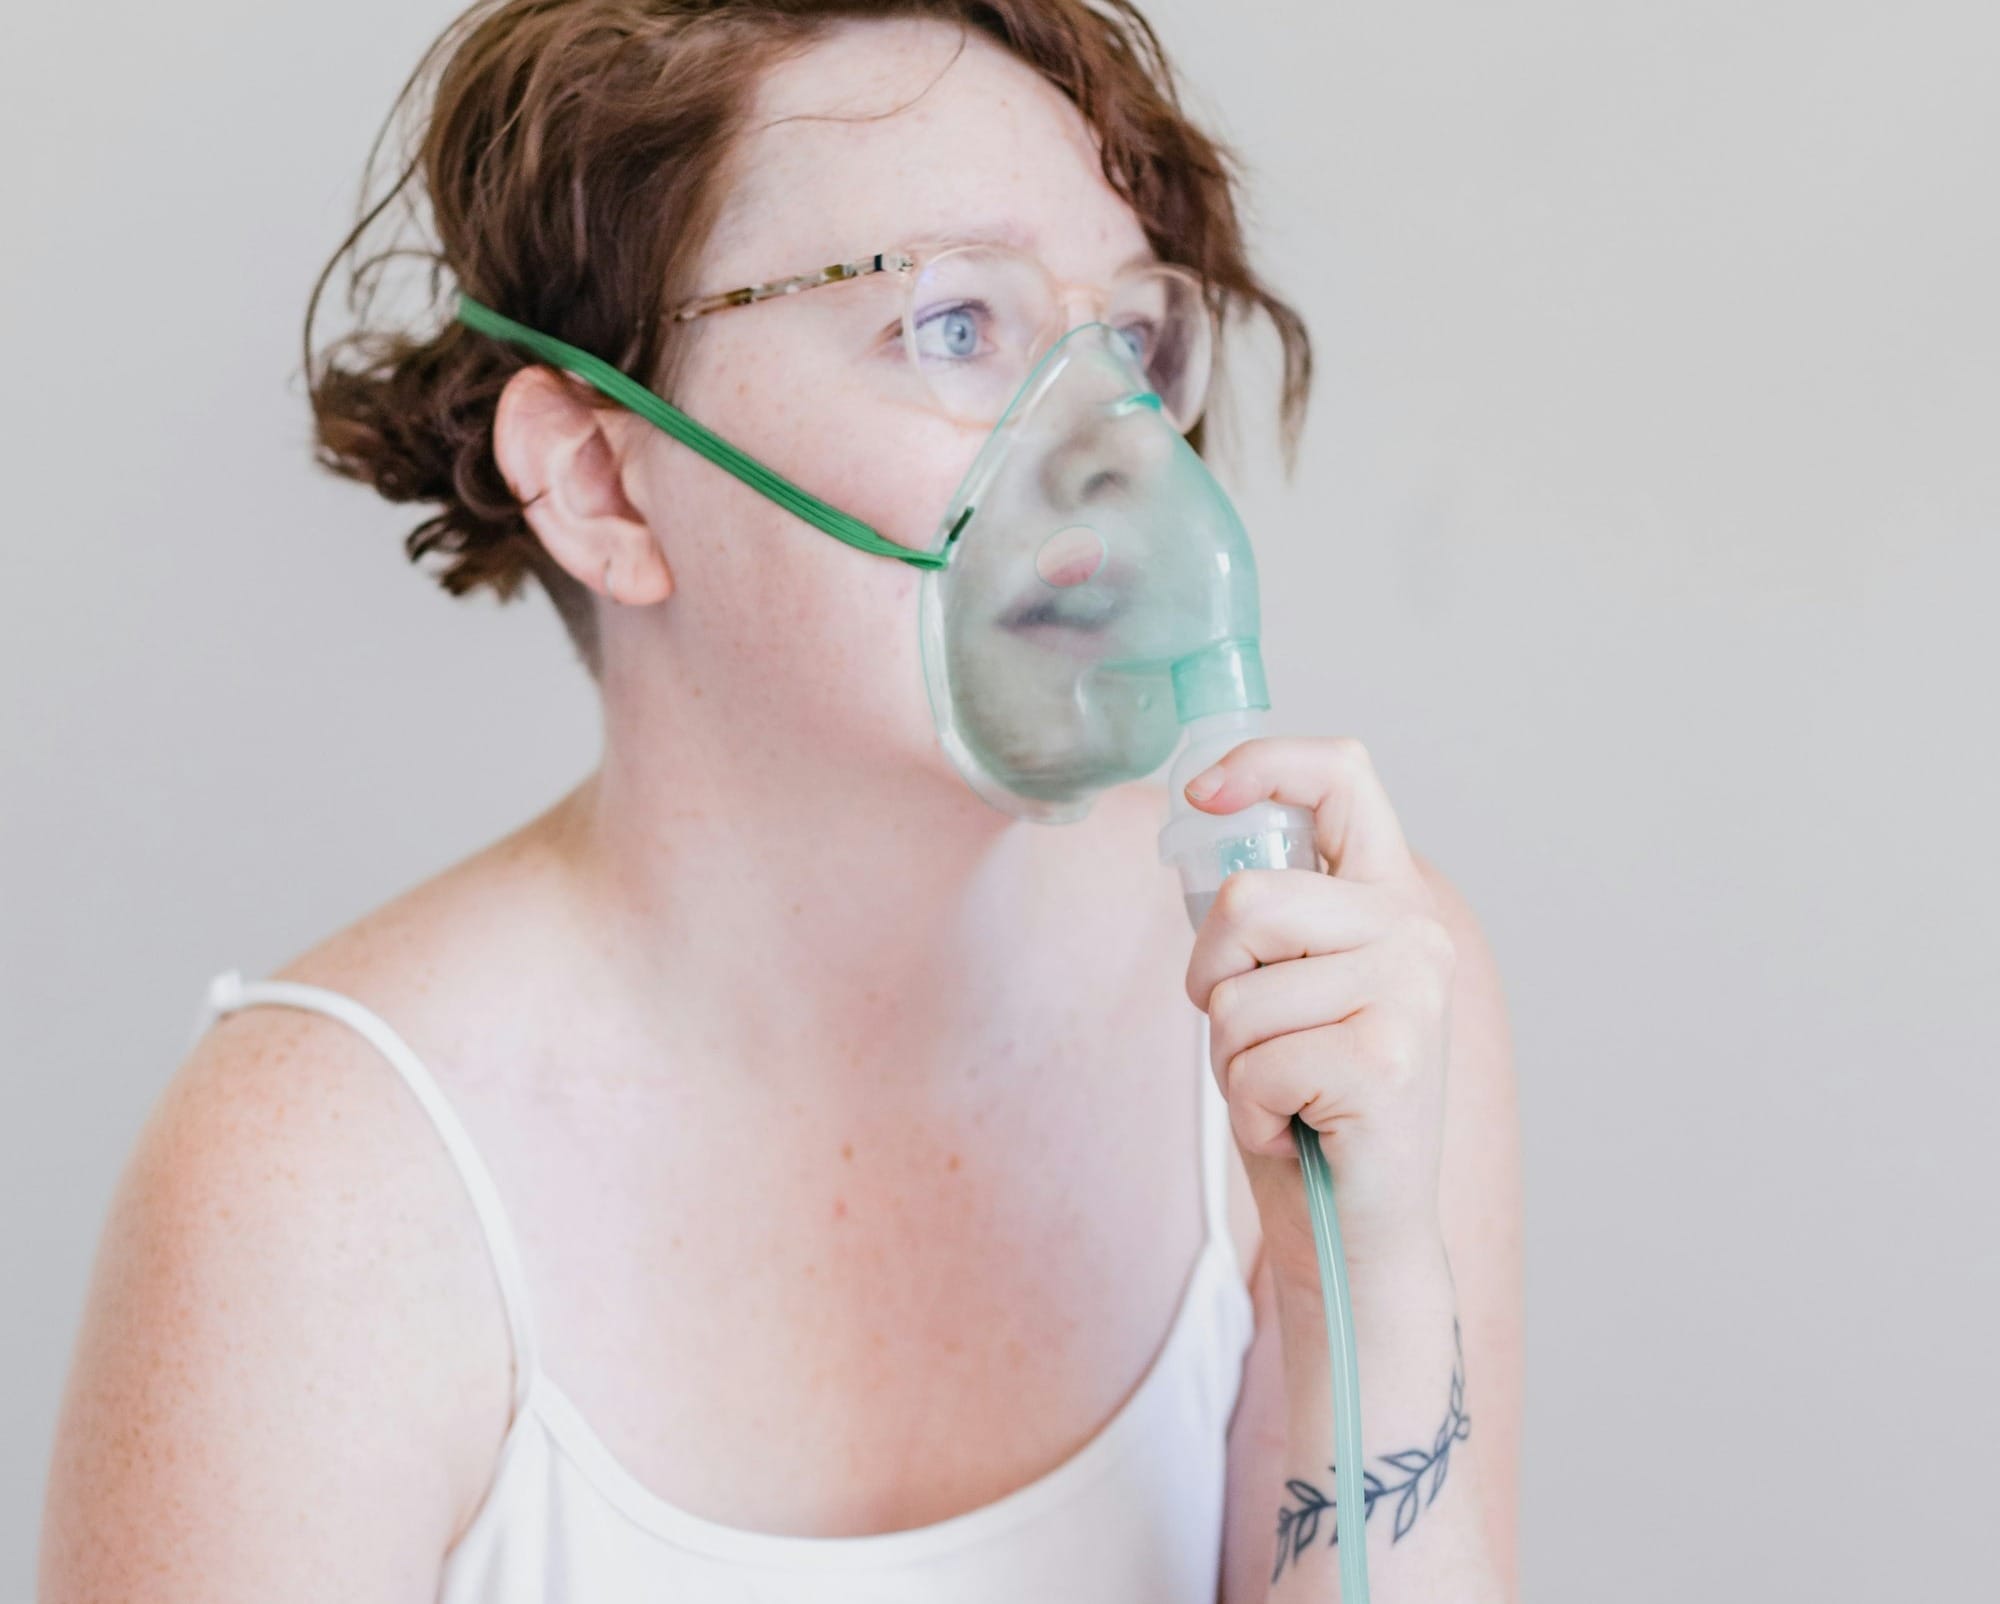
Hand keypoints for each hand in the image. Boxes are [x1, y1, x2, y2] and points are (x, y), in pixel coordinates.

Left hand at [1180, 736, 1454, 1281]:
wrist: (1357, 1234)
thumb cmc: (1309, 1107)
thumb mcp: (1288, 990)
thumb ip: (1271, 919)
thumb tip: (1202, 819)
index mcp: (1389, 899)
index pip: (1343, 777)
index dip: (1266, 763)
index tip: (1202, 794)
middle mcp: (1415, 933)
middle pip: (1248, 897)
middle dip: (1213, 977)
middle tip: (1250, 1039)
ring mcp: (1411, 994)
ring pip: (1238, 995)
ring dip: (1232, 1064)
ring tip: (1285, 1095)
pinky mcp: (1387, 1060)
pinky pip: (1252, 1063)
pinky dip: (1248, 1112)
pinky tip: (1295, 1130)